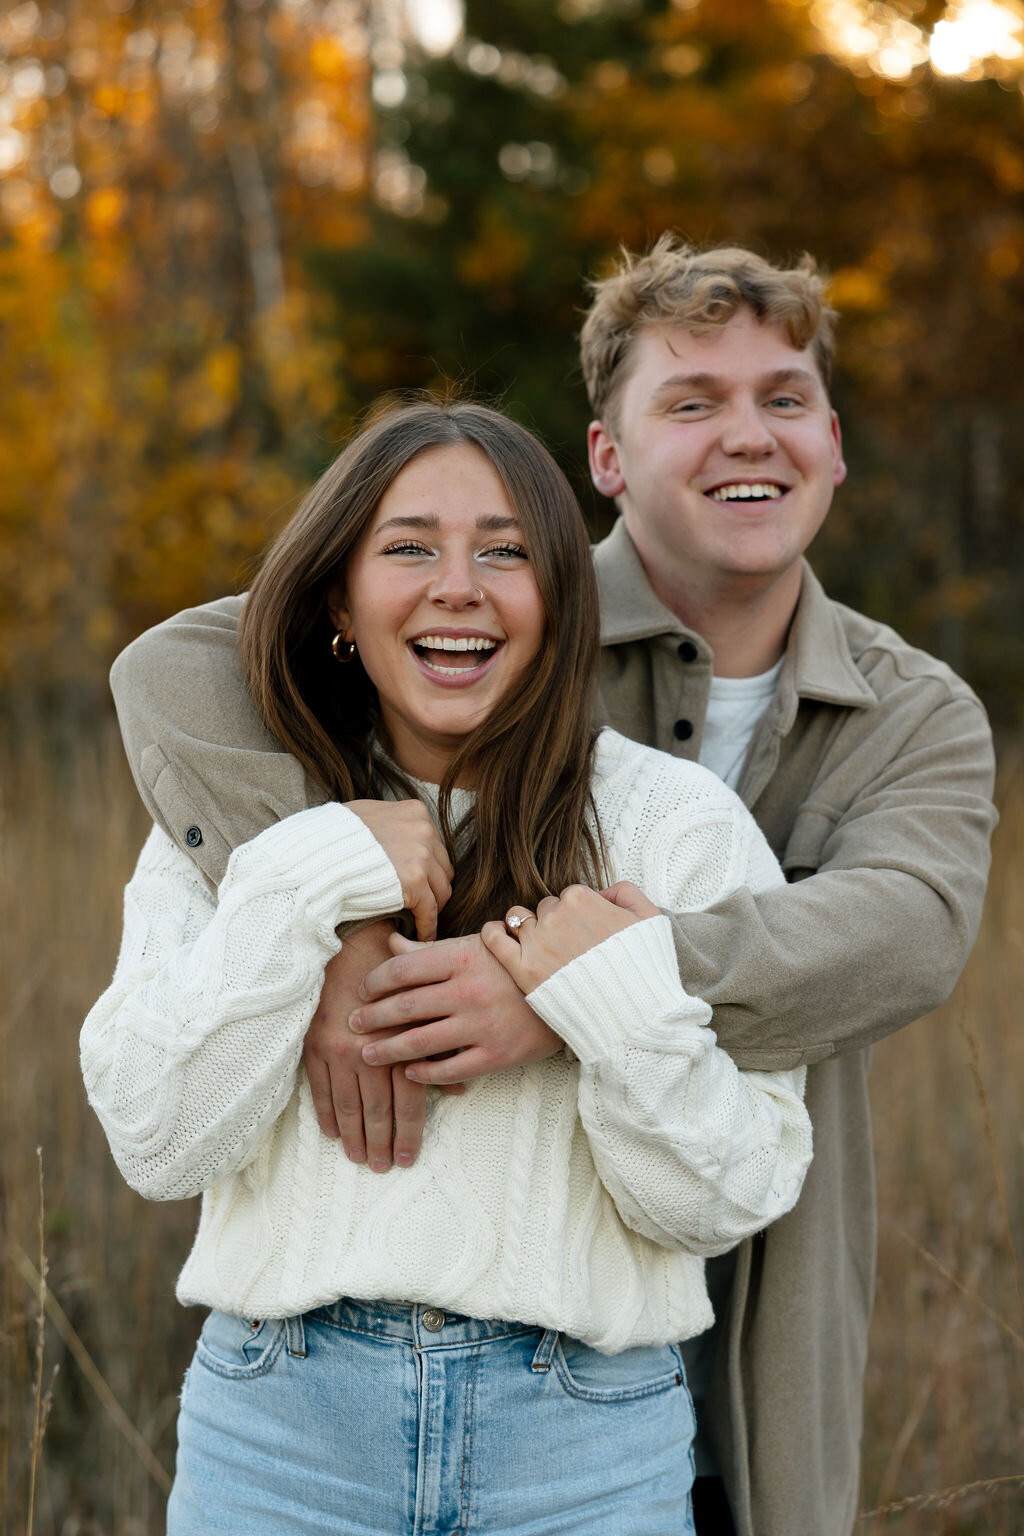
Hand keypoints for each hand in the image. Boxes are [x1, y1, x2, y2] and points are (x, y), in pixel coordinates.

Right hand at [304, 920, 460, 1170]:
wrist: (351, 944)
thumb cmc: (398, 977)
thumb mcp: (428, 1006)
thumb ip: (441, 1049)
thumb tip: (460, 1090)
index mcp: (400, 1040)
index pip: (407, 1098)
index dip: (409, 1132)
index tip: (408, 1159)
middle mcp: (368, 1048)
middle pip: (377, 1108)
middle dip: (380, 1142)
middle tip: (382, 1168)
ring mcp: (338, 1049)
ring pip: (347, 1104)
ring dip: (353, 1136)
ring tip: (358, 1158)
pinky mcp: (314, 1044)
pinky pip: (318, 1087)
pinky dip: (325, 1112)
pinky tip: (332, 1132)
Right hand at [345, 799, 453, 939]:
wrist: (316, 856)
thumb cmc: (332, 838)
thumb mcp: (365, 816)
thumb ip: (388, 824)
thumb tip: (392, 834)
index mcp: (414, 811)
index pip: (434, 844)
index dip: (427, 867)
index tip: (418, 882)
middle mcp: (423, 829)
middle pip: (442, 867)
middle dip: (432, 886)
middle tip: (421, 904)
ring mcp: (421, 854)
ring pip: (441, 890)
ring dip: (432, 907)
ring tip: (420, 921)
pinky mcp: (415, 881)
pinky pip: (430, 911)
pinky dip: (427, 926)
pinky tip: (420, 936)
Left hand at [350, 932, 562, 1084]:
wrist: (571, 990)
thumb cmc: (516, 964)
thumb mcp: (476, 946)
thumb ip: (431, 950)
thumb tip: (389, 944)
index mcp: (462, 958)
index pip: (404, 969)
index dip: (376, 980)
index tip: (362, 990)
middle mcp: (468, 991)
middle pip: (405, 1006)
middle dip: (372, 1017)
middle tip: (352, 1023)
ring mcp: (482, 1025)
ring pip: (420, 1042)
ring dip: (387, 1050)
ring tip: (367, 1054)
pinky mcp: (496, 1055)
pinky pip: (450, 1070)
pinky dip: (424, 1074)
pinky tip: (408, 1073)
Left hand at [481, 881, 659, 993]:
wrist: (634, 1015)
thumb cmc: (645, 970)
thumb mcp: (650, 919)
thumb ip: (625, 892)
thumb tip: (602, 891)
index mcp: (582, 899)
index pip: (569, 897)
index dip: (577, 915)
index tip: (584, 934)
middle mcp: (555, 916)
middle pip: (545, 909)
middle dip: (554, 923)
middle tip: (568, 948)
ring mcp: (537, 943)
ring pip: (518, 920)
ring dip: (526, 929)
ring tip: (538, 947)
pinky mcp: (522, 970)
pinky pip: (494, 939)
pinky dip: (492, 933)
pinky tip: (495, 934)